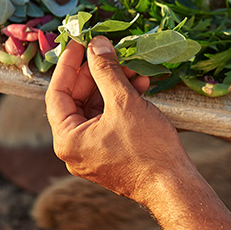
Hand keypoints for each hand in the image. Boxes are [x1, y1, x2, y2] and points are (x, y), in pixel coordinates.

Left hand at [45, 36, 196, 203]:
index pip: (57, 93)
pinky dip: (121, 103)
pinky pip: (108, 121)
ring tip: (133, 68)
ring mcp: (92, 153)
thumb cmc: (147, 148)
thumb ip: (106, 70)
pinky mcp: (110, 154)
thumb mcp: (124, 102)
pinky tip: (140, 86)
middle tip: (109, 52)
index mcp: (67, 140)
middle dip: (96, 74)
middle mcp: (74, 149)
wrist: (174, 186)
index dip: (68, 65)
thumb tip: (96, 45)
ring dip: (113, 86)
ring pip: (96, 109)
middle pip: (77, 100)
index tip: (80, 43)